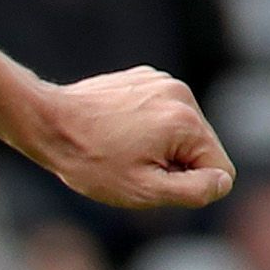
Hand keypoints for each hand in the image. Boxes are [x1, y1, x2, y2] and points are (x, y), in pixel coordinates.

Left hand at [24, 68, 234, 211]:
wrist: (46, 122)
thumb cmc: (90, 161)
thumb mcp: (143, 190)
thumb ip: (194, 191)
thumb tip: (223, 183)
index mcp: (186, 121)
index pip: (220, 169)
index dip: (189, 185)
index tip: (152, 179)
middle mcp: (181, 94)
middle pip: (203, 148)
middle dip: (175, 164)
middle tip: (132, 166)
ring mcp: (162, 82)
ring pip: (183, 131)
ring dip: (161, 146)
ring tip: (122, 148)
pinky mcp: (145, 78)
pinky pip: (164, 113)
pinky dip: (148, 126)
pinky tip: (117, 131)